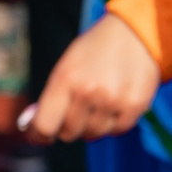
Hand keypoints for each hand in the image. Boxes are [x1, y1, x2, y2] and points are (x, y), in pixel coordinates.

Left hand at [25, 12, 159, 142]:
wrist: (134, 34)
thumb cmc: (94, 51)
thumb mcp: (66, 66)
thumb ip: (53, 96)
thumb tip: (36, 127)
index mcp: (65, 79)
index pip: (45, 124)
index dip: (39, 135)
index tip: (40, 137)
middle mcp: (88, 92)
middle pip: (69, 132)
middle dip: (67, 126)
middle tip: (74, 114)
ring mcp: (112, 100)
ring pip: (93, 134)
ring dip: (91, 126)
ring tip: (96, 106)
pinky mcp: (135, 106)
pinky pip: (117, 130)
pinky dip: (113, 124)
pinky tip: (113, 107)